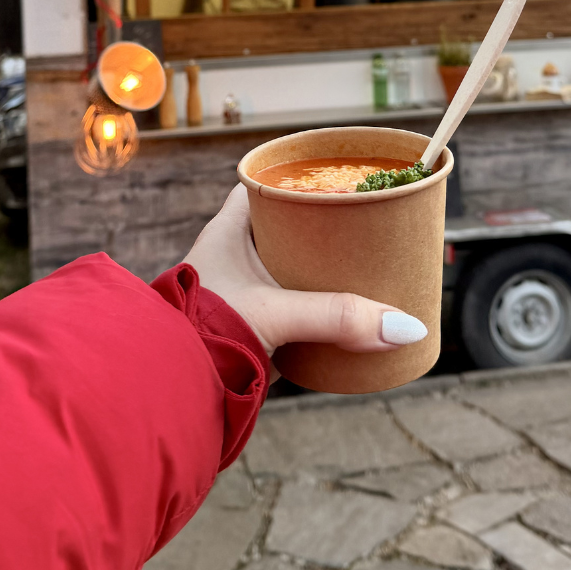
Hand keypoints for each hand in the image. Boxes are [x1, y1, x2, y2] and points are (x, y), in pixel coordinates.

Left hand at [184, 185, 427, 357]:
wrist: (167, 389)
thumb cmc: (204, 334)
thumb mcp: (278, 314)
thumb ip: (338, 317)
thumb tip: (403, 326)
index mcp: (226, 233)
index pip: (260, 187)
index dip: (294, 181)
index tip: (331, 180)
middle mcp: (228, 257)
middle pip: (280, 228)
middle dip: (317, 229)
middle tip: (358, 225)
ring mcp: (237, 293)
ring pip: (283, 268)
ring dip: (314, 269)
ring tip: (357, 265)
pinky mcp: (246, 327)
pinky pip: (285, 306)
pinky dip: (309, 306)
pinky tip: (338, 313)